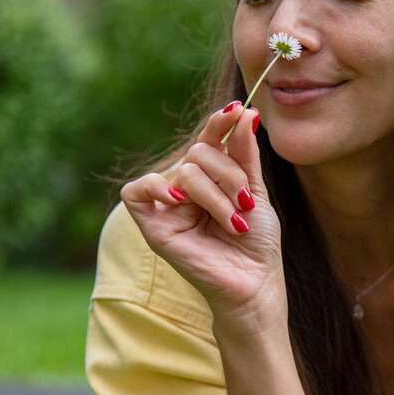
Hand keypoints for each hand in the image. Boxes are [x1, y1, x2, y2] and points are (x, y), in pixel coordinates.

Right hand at [120, 104, 285, 339]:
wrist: (255, 284)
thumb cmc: (257, 243)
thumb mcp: (255, 193)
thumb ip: (245, 155)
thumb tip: (244, 111)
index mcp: (211, 177)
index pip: (209, 140)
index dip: (221, 124)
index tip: (239, 112)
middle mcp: (187, 188)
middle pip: (199, 153)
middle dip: (229, 175)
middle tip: (245, 204)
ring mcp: (168, 206)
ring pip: (185, 173)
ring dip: (216, 196)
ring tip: (234, 223)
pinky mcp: (153, 227)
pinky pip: (136, 192)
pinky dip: (157, 189)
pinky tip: (180, 202)